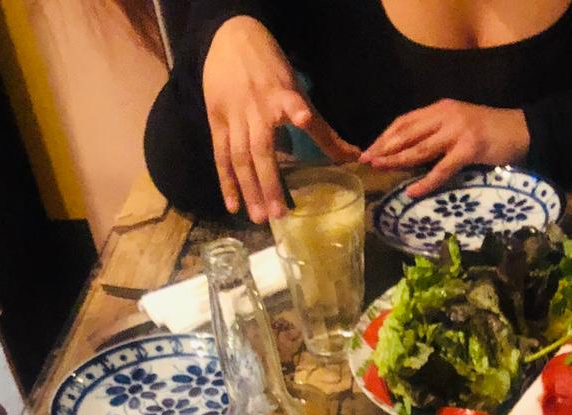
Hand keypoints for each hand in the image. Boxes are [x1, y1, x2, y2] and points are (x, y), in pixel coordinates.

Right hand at [201, 16, 359, 221]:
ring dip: (249, 189)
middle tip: (279, 213)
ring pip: (240, 158)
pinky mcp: (216, 122)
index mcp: (281, 96)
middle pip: (261, 149)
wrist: (231, 39)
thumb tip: (354, 158)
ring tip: (260, 218)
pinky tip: (232, 206)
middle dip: (269, 181)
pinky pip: (221, 157)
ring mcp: (234, 117)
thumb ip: (323, 130)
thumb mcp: (298, 93)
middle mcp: (257, 109)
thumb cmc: (272, 72)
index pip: (294, 107)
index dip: (297, 112)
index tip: (303, 117)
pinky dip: (227, 182)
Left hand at [362, 101, 528, 198]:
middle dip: (384, 146)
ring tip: (379, 168)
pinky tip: (412, 191)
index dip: (386, 135)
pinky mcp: (469, 148)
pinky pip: (442, 169)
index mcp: (441, 108)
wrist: (524, 131)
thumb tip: (414, 154)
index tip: (370, 148)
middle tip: (366, 159)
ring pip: (419, 148)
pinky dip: (426, 181)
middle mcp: (446, 115)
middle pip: (407, 132)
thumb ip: (439, 135)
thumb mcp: (460, 127)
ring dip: (397, 159)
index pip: (405, 121)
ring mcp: (457, 131)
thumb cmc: (492, 133)